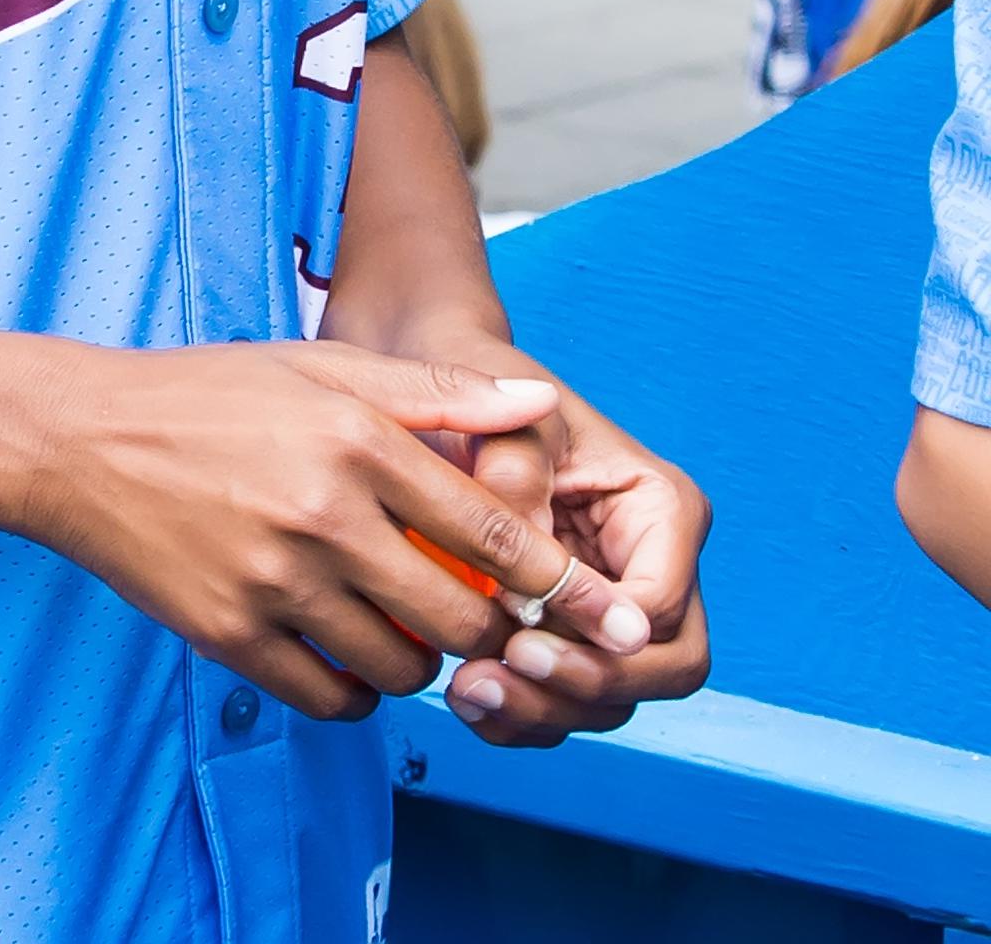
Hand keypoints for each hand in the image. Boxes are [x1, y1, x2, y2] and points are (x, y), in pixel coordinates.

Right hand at [24, 341, 655, 724]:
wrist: (81, 439)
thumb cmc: (210, 394)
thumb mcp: (322, 367)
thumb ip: (436, 391)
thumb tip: (538, 399)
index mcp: (354, 438)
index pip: (492, 530)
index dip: (554, 579)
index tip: (590, 608)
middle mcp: (321, 512)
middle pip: (459, 617)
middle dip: (488, 631)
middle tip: (481, 621)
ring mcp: (272, 581)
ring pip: (400, 668)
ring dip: (421, 663)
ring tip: (405, 631)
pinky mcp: (229, 635)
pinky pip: (330, 698)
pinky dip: (356, 692)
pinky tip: (347, 657)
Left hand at [443, 367, 710, 747]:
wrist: (451, 405)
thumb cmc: (488, 401)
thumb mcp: (503, 417)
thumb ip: (517, 481)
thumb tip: (521, 573)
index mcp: (662, 508)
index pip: (659, 605)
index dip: (597, 639)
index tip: (519, 642)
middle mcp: (656, 566)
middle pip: (664, 668)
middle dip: (584, 688)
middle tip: (495, 681)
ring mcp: (620, 608)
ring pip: (618, 697)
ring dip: (547, 711)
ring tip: (466, 692)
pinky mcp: (578, 636)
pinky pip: (573, 701)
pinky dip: (526, 714)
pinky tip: (469, 700)